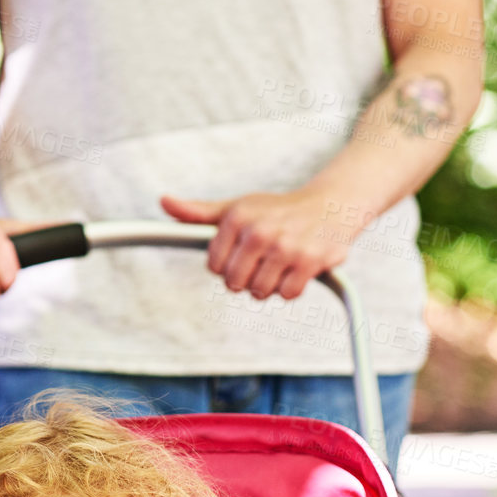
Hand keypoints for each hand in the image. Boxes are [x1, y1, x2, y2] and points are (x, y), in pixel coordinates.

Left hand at [161, 187, 366, 300]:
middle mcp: (259, 230)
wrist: (331, 204)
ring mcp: (285, 246)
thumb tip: (164, 202)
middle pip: (234, 283)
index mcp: (237, 217)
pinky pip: (287, 294)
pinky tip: (298, 268)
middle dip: (247, 279)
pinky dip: (291, 288)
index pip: (214, 267)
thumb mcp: (237, 207)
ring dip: (269, 285)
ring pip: (260, 292)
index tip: (242, 254)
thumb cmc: (277, 210)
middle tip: (262, 262)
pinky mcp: (309, 261)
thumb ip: (198, 212)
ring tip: (280, 263)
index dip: (227, 266)